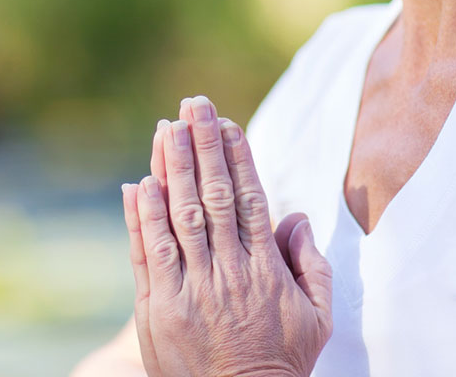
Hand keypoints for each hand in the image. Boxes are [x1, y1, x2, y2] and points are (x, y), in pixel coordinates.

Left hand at [121, 96, 332, 376]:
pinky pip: (148, 254)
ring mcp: (192, 289)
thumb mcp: (316, 318)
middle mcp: (229, 272)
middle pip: (213, 196)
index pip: (250, 199)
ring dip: (172, 168)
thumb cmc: (281, 363)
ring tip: (167, 128)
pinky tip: (138, 184)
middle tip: (194, 104)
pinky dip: (142, 218)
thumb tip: (296, 216)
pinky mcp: (159, 309)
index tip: (228, 123)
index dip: (238, 157)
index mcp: (266, 269)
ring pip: (180, 216)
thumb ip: (311, 265)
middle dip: (203, 146)